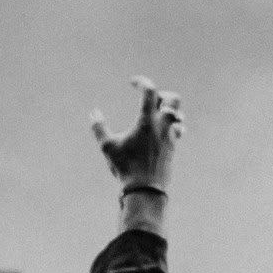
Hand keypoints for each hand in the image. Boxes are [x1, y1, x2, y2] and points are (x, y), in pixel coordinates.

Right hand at [91, 76, 184, 191]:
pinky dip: (171, 125)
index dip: (142, 82)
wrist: (146, 190)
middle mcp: (162, 126)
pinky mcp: (173, 147)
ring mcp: (170, 136)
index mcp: (146, 121)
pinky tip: (162, 130)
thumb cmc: (126, 167)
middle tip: (150, 100)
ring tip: (157, 115)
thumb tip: (93, 113)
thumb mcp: (108, 147)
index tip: (132, 82)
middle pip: (173, 99)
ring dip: (169, 110)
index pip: (150, 91)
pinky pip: (178, 129)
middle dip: (162, 95)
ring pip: (178, 114)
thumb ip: (99, 128)